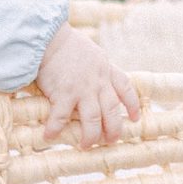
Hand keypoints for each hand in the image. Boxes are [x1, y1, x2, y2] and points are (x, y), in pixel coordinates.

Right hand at [35, 25, 141, 145]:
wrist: (48, 37)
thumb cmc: (66, 44)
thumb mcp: (91, 53)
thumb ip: (97, 68)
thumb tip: (98, 81)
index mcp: (105, 69)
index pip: (125, 88)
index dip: (132, 105)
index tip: (134, 119)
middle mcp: (98, 81)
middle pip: (112, 111)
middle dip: (113, 129)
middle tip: (110, 141)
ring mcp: (82, 88)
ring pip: (93, 120)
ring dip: (90, 136)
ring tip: (85, 146)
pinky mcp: (64, 93)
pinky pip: (61, 118)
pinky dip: (55, 129)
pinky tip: (48, 136)